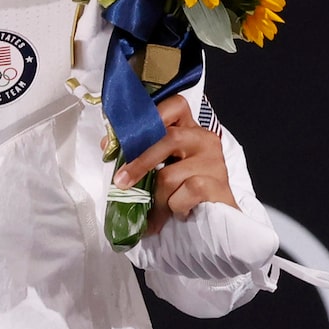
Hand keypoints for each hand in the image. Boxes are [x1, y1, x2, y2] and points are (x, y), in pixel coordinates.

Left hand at [120, 94, 236, 230]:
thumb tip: (109, 144)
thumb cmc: (180, 193)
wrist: (214, 223)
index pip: (175, 105)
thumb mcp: (158, 170)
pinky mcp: (219, 184)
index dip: (150, 116)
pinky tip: (180, 212)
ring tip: (159, 211)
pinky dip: (174, 207)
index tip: (121, 139)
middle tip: (121, 183)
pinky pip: (184, 193)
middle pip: (169, 137)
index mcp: (188, 131)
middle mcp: (204, 141)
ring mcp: (214, 162)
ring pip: (169, 175)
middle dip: (139, 163)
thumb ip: (139, 154)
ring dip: (157, 198)